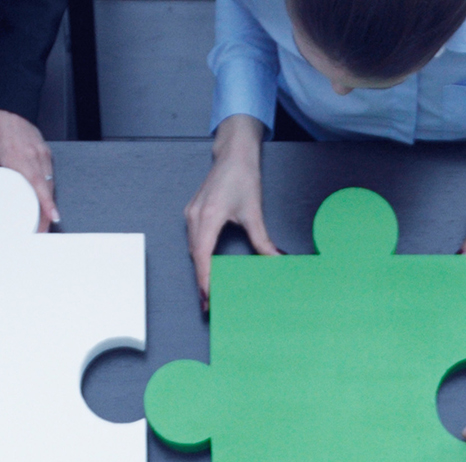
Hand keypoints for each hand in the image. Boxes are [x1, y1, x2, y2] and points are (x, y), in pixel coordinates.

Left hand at [0, 109, 57, 230]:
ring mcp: (42, 153)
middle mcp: (34, 155)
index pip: (38, 185)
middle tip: (41, 230)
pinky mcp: (45, 151)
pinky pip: (50, 174)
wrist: (6, 100)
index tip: (53, 219)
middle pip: (47, 190)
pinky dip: (48, 189)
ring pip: (50, 183)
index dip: (47, 204)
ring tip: (43, 220)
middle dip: (47, 212)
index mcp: (17, 156)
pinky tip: (43, 199)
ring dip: (48, 202)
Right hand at [186, 115, 277, 308]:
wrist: (233, 153)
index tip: (208, 297)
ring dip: (200, 270)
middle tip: (209, 304)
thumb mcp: (254, 211)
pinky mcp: (193, 213)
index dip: (204, 279)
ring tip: (208, 291)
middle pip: (195, 256)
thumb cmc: (242, 175)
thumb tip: (275, 259)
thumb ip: (262, 239)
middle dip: (202, 281)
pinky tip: (207, 267)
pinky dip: (199, 257)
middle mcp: (195, 217)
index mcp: (208, 216)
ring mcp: (191, 215)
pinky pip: (193, 241)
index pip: (202, 255)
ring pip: (192, 250)